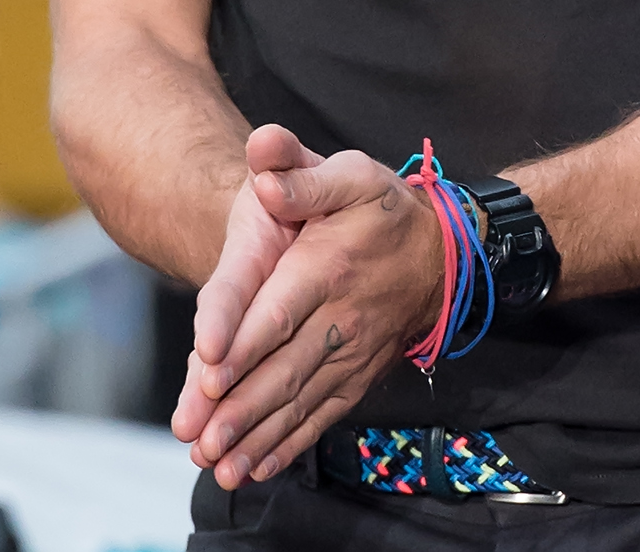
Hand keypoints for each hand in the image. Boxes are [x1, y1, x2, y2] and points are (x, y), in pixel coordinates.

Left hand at [172, 129, 443, 489]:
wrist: (441, 249)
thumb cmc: (381, 206)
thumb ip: (299, 172)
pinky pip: (323, 415)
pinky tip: (255, 468)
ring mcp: (352, 352)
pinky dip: (289, 445)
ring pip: (300, 400)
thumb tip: (264, 174)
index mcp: (329, 264)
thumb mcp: (348, 172)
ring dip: (257, 436)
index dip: (244, 342)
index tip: (207, 373)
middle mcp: (341, 315)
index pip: (281, 309)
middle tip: (198, 437)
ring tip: (217, 465)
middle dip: (240, 407)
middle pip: (285, 367)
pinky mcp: (358, 376)